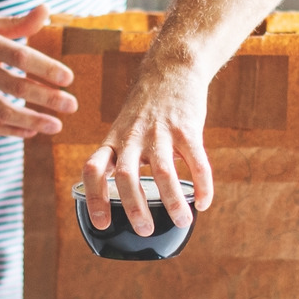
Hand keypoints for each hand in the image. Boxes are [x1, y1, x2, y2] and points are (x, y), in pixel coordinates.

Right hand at [0, 5, 75, 137]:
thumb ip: (14, 23)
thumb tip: (45, 10)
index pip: (17, 55)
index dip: (44, 67)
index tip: (68, 78)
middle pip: (14, 86)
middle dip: (46, 98)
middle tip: (72, 105)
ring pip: (1, 111)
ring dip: (32, 121)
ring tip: (56, 126)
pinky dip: (10, 131)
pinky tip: (31, 132)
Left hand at [80, 64, 213, 234]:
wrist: (172, 67)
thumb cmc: (146, 106)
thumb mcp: (124, 127)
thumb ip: (122, 158)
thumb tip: (128, 199)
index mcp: (114, 140)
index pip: (94, 170)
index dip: (95, 198)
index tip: (103, 223)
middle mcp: (133, 137)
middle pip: (127, 176)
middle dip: (135, 207)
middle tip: (144, 230)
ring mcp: (161, 132)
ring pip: (163, 172)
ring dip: (172, 202)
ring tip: (182, 222)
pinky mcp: (188, 128)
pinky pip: (196, 162)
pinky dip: (202, 186)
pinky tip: (203, 203)